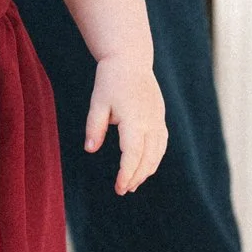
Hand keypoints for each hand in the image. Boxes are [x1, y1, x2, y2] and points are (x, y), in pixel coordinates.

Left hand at [83, 57, 167, 193]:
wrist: (130, 60)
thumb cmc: (110, 80)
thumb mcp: (97, 103)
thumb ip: (94, 127)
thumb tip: (90, 150)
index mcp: (134, 118)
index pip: (132, 154)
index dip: (126, 173)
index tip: (118, 188)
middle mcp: (150, 121)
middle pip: (147, 158)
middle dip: (136, 176)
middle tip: (122, 190)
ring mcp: (158, 119)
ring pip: (157, 152)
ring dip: (147, 170)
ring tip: (133, 184)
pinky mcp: (160, 117)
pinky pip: (161, 143)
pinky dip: (155, 158)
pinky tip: (145, 167)